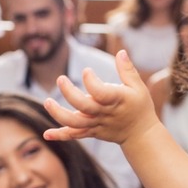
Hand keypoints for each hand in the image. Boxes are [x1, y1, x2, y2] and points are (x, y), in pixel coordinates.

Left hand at [42, 50, 158, 145]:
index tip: (86, 70)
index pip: (101, 92)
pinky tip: (47, 134)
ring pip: (75, 123)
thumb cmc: (139, 107)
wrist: (140, 134)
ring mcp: (97, 124)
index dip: (91, 81)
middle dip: (69, 93)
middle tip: (60, 79)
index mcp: (117, 100)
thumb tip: (121, 52)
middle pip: (83, 106)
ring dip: (59, 114)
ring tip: (47, 102)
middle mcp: (105, 113)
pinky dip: (60, 135)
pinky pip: (74, 135)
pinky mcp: (92, 132)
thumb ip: (128, 70)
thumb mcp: (138, 87)